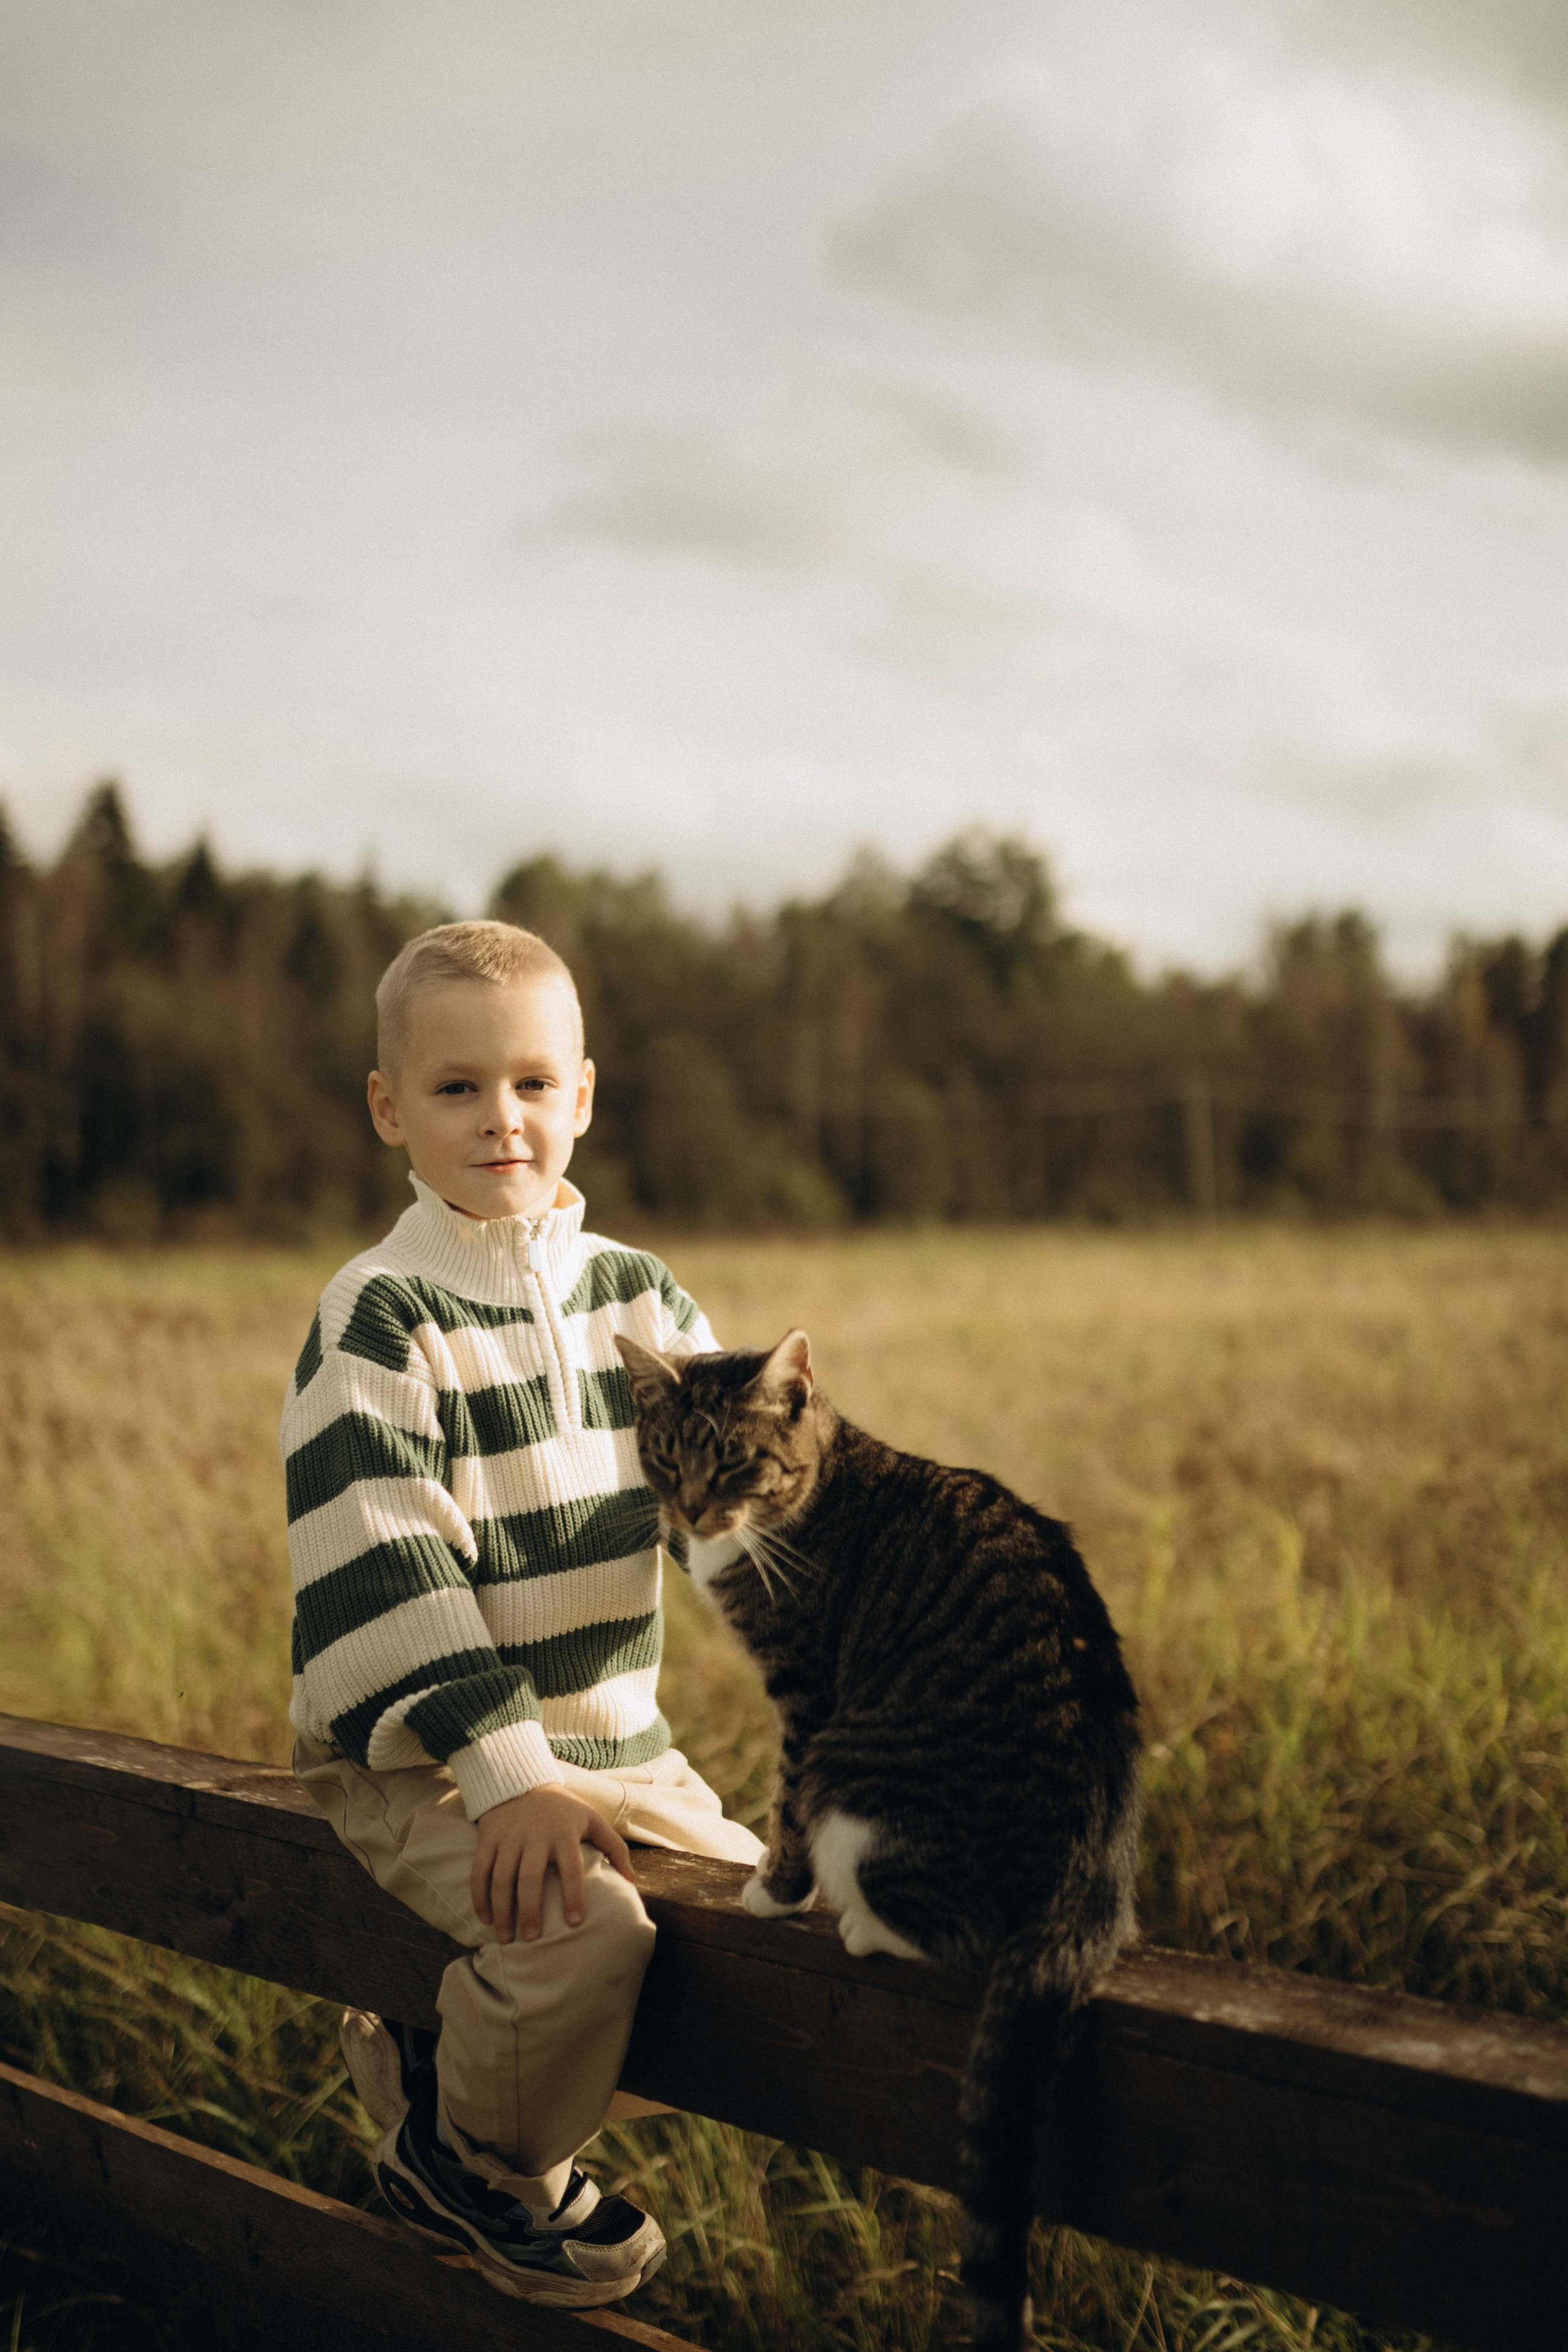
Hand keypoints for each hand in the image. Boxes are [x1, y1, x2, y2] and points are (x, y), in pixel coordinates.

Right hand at [470, 1783, 635, 1944]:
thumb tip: (632, 1880)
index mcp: (564, 1833)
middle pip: (530, 1876)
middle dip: (530, 1909)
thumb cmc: (562, 1809)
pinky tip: (485, 1919)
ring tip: (506, 1938)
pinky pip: (480, 1870)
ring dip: (502, 1910)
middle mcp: (535, 1836)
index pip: (571, 1867)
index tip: (575, 1923)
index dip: (574, 1895)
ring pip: (501, 1877)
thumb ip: (614, 1847)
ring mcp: (509, 1838)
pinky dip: (479, 1896)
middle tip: (532, 1938)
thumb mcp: (592, 1819)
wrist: (521, 1781)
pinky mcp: (488, 1838)